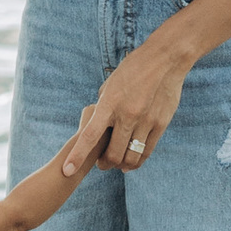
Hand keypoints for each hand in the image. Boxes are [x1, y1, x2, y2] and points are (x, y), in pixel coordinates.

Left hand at [62, 37, 189, 178]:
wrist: (164, 60)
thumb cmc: (133, 69)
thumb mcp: (111, 84)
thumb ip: (103, 105)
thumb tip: (96, 121)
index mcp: (109, 103)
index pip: (89, 135)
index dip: (77, 156)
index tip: (66, 170)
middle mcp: (127, 114)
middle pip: (112, 154)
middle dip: (104, 164)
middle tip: (101, 164)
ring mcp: (145, 121)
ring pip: (131, 157)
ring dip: (121, 166)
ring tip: (117, 164)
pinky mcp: (160, 124)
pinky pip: (147, 151)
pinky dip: (138, 160)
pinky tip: (132, 161)